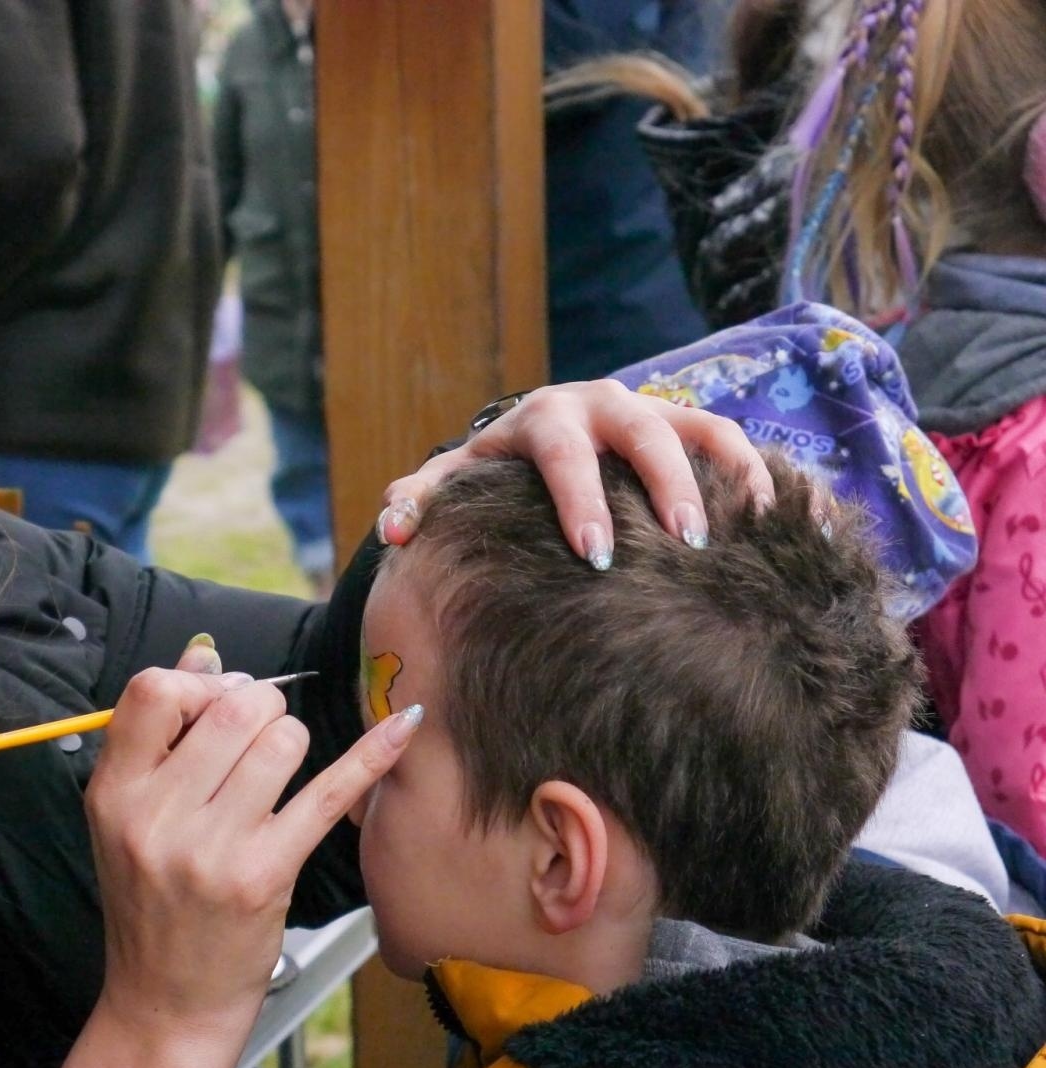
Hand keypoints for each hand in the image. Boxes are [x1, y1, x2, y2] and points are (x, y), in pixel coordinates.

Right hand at [84, 663, 421, 1039]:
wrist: (165, 1004)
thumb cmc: (152, 903)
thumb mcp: (128, 818)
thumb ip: (159, 733)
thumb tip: (205, 653)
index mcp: (113, 795)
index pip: (154, 692)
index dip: (197, 684)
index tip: (214, 705)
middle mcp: (156, 818)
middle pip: (234, 708)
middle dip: (258, 710)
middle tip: (256, 740)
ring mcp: (211, 849)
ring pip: (282, 740)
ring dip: (290, 744)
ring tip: (274, 780)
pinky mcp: (265, 875)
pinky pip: (329, 791)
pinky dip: (371, 754)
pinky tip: (403, 725)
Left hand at [376, 380, 775, 565]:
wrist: (529, 439)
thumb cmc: (491, 474)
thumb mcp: (451, 482)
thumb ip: (417, 502)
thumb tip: (394, 531)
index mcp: (540, 421)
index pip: (561, 454)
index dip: (580, 500)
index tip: (594, 554)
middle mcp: (600, 405)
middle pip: (642, 434)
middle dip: (666, 487)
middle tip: (687, 544)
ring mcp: (649, 409)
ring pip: (700, 428)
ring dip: (727, 474)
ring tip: (748, 530)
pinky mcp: (684, 423)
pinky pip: (730, 438)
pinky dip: (757, 472)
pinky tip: (782, 520)